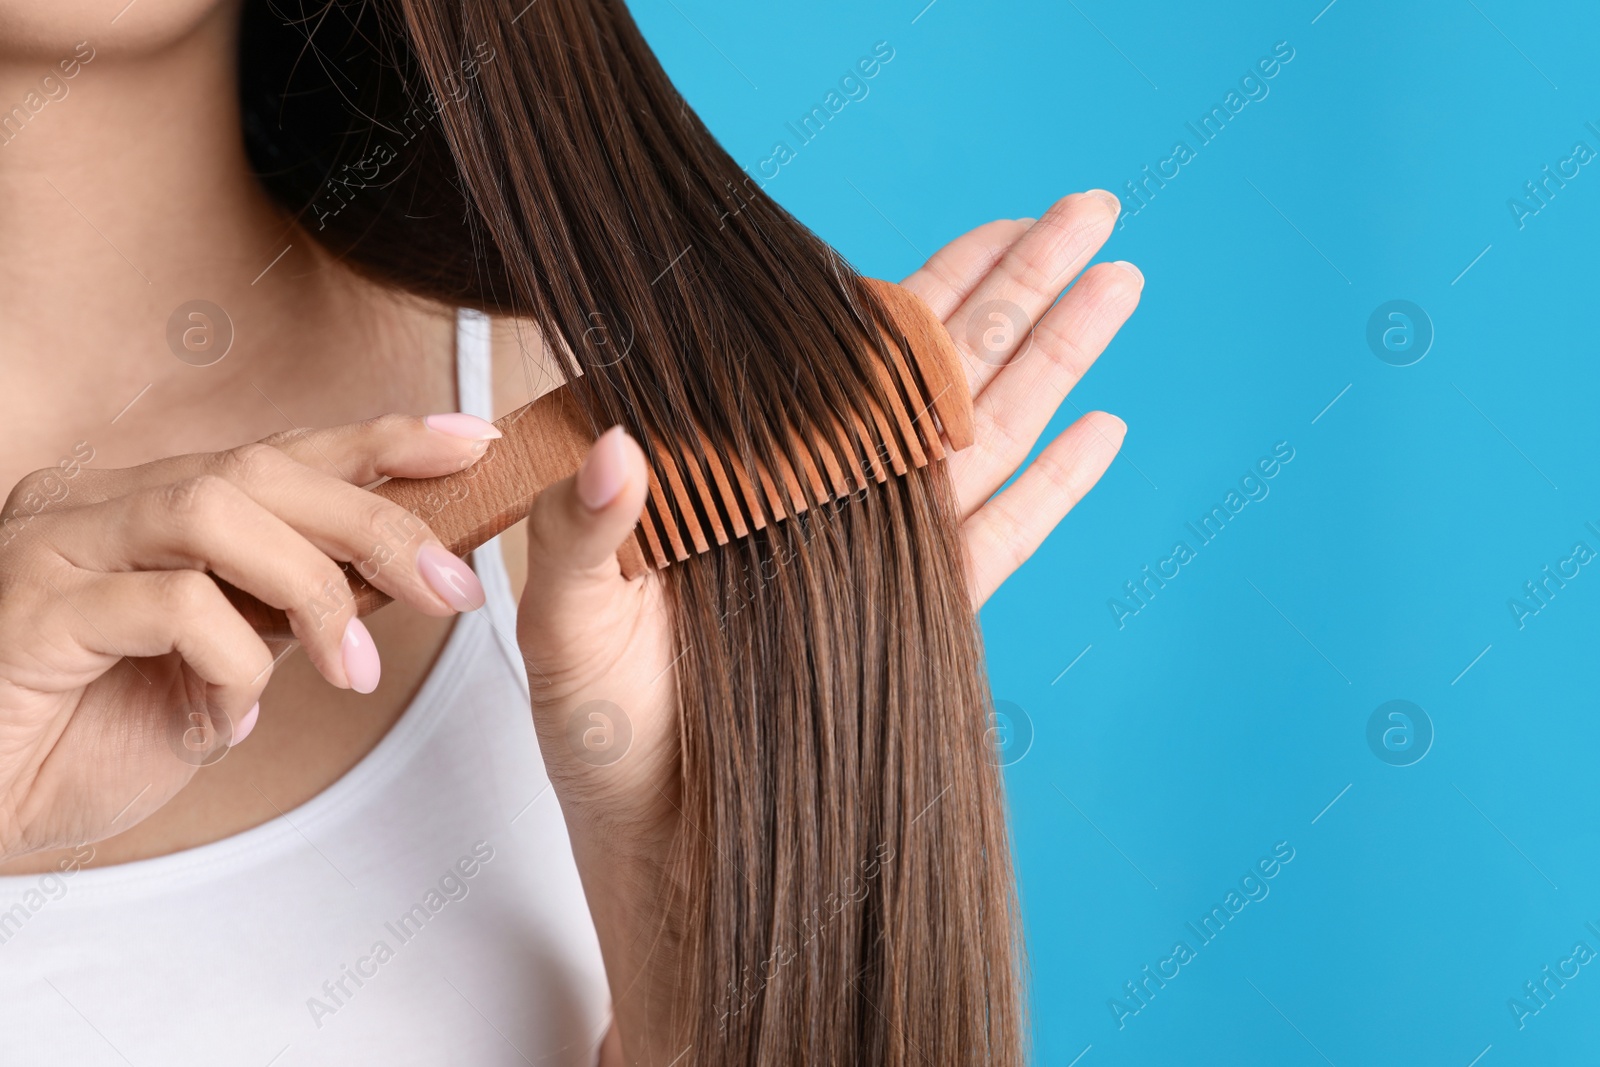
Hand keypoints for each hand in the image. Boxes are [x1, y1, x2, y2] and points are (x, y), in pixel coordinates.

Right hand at [0, 413, 499, 858]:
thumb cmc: (81, 738)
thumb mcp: (220, 667)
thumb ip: (287, 610)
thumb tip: (398, 573)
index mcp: (146, 504)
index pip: (281, 451)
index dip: (382, 440)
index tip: (469, 441)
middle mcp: (99, 502)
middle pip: (264, 468)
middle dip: (378, 523)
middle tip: (452, 588)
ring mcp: (58, 545)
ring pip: (218, 509)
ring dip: (315, 588)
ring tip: (355, 672)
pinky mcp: (32, 608)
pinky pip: (171, 606)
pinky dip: (231, 662)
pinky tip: (232, 715)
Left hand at [514, 191, 1140, 1058]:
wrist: (672, 856)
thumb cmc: (605, 743)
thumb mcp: (567, 625)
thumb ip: (587, 530)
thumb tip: (620, 442)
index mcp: (743, 475)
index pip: (843, 356)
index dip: (921, 284)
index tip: (988, 226)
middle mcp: (823, 498)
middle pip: (939, 373)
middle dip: (1018, 288)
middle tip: (1091, 213)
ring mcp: (879, 554)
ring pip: (986, 437)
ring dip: (1054, 361)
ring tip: (1118, 287)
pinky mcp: (920, 621)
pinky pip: (999, 540)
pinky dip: (1054, 489)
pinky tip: (1101, 432)